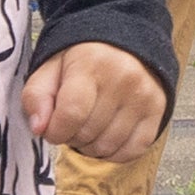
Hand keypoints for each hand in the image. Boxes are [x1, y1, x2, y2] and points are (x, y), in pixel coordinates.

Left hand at [23, 40, 170, 168]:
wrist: (125, 41)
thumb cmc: (82, 60)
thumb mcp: (50, 68)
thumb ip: (36, 97)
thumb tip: (39, 128)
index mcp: (91, 65)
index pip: (71, 114)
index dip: (55, 131)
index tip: (52, 128)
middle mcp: (123, 79)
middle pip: (88, 133)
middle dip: (72, 137)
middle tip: (72, 123)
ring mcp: (144, 96)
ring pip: (108, 146)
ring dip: (91, 147)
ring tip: (89, 128)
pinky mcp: (158, 109)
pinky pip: (133, 151)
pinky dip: (115, 153)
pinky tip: (107, 138)